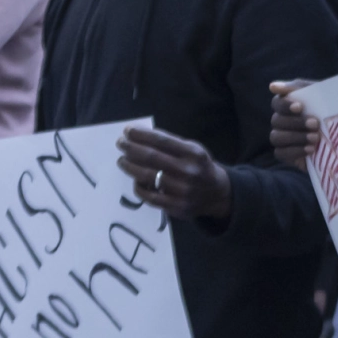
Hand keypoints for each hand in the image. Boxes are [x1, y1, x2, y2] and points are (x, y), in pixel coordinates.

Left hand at [119, 126, 233, 221]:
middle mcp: (188, 171)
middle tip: (120, 143)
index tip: (128, 131)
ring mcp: (181, 191)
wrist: (217, 194)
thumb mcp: (193, 150)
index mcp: (193, 153)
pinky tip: (135, 180)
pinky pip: (149, 196)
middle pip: (152, 157)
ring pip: (147, 176)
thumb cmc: (199, 166)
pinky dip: (138, 187)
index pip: (162, 140)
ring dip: (130, 166)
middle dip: (131, 148)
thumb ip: (170, 143)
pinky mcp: (175, 206)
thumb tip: (140, 135)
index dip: (142, 135)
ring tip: (122, 160)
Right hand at [270, 81, 320, 170]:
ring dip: (295, 137)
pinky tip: (310, 150)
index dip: (285, 105)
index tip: (300, 107)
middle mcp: (281, 121)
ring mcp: (282, 138)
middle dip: (295, 122)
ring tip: (315, 138)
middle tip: (315, 124)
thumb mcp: (320, 93)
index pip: (276, 103)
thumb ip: (297, 87)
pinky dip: (295, 151)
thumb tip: (272, 87)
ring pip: (276, 137)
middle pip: (276, 121)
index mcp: (287, 104)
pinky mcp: (287, 155)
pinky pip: (280, 153)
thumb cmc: (332, 107)